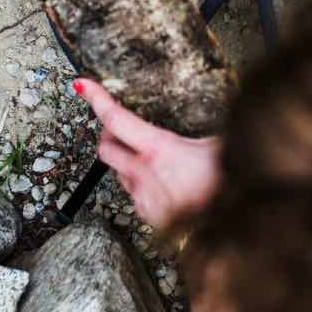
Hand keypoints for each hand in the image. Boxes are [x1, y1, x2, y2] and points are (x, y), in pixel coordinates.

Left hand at [73, 78, 221, 229]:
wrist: (229, 225)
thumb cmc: (226, 182)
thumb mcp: (214, 144)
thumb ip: (192, 136)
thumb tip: (196, 125)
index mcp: (158, 149)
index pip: (116, 118)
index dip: (96, 98)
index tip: (82, 86)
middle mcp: (143, 173)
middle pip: (105, 148)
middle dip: (109, 135)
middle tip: (120, 127)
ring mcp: (143, 197)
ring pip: (121, 174)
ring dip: (129, 162)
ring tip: (157, 160)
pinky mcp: (148, 215)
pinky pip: (135, 194)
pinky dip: (143, 185)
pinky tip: (166, 183)